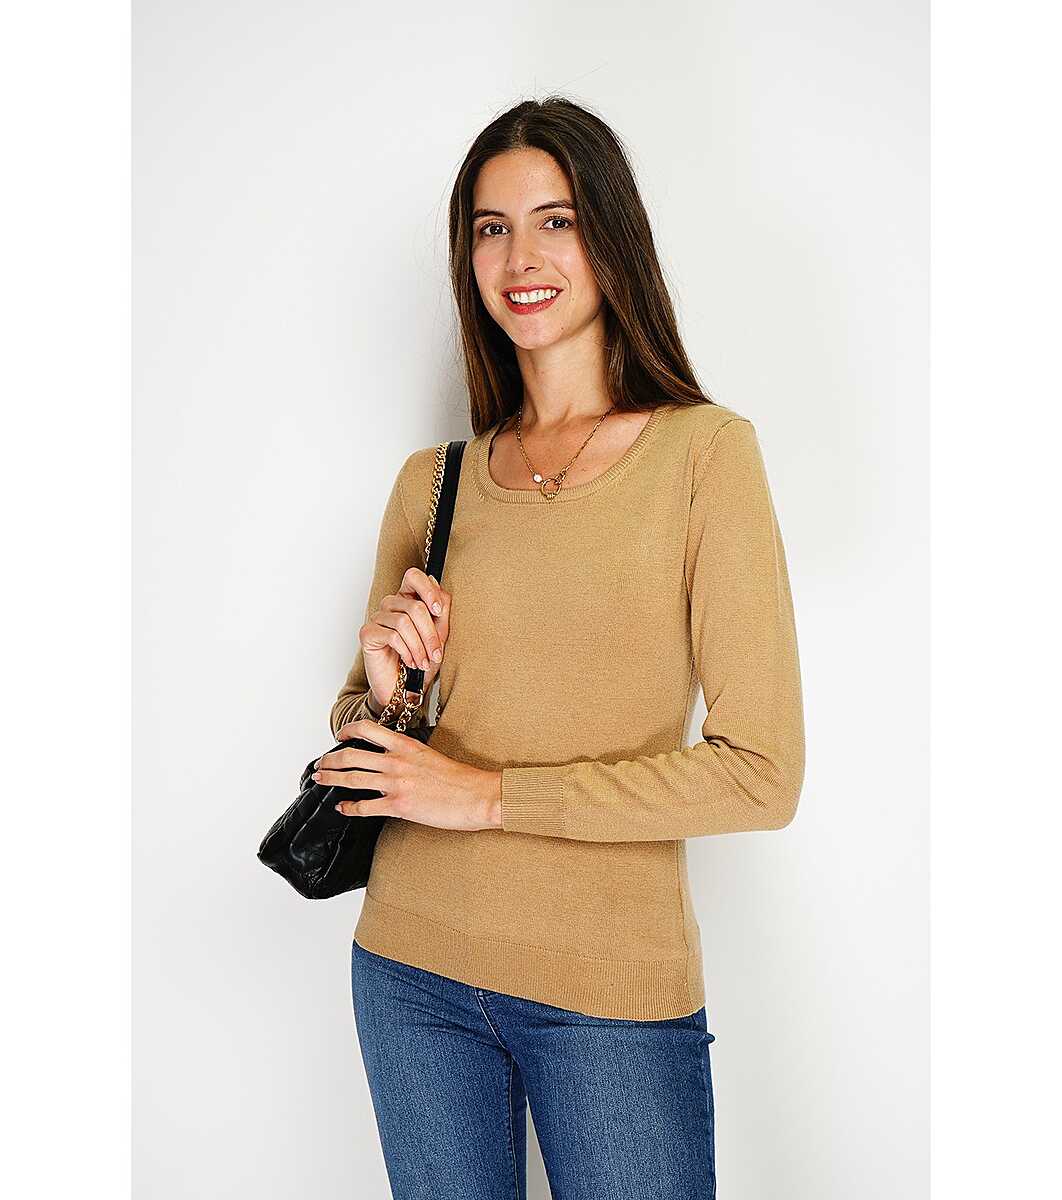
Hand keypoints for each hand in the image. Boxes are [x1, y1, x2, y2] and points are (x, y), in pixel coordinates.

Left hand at [315, 719, 501, 831]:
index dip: (347, 731)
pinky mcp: (398, 806)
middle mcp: (396, 761)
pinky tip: (342, 808)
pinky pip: (364, 807)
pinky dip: (348, 808)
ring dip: (331, 779)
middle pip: (351, 755)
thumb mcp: (430, 755)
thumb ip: (407, 755)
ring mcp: (395, 783)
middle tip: (321, 764)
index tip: (339, 735)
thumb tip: (391, 761)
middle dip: (330, 760)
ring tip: (321, 780)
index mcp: (406, 745)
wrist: (477, 795)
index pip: (367, 729)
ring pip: (351, 779)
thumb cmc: (460, 778)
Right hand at [360, 567, 450, 711]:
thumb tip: (437, 585)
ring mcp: (378, 618)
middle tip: (436, 654)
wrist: (404, 690)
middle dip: (430, 633)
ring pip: (404, 622)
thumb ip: (440, 610)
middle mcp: (391, 606)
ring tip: (423, 662)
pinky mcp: (367, 633)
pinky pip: (392, 635)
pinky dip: (406, 651)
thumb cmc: (421, 662)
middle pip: (414, 606)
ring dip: (419, 646)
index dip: (428, 590)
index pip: (413, 577)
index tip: (438, 610)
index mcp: (408, 600)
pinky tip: (410, 662)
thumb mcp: (439, 636)